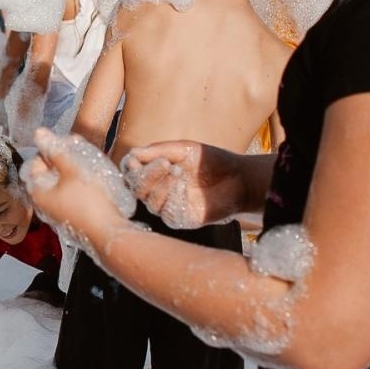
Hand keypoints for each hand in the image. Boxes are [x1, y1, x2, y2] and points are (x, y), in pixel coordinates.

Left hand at [22, 129, 136, 251]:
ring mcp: (57, 213)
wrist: (109, 235)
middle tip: (79, 152)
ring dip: (71, 173)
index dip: (50, 150)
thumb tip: (38, 133)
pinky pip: (70, 196)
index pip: (35, 162)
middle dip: (62, 160)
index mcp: (37, 191)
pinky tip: (91, 182)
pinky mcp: (71, 218)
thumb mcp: (72, 170)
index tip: (67, 145)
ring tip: (88, 164)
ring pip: (60, 185)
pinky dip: (77, 186)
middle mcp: (43, 204)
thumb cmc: (89, 201)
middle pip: (48, 174)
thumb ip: (55, 151)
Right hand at [121, 140, 243, 228]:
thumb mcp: (184, 149)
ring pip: (150, 202)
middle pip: (137, 189)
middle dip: (147, 176)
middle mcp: (160, 191)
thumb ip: (158, 150)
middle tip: (165, 164)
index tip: (136, 159)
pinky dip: (173, 199)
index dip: (130, 167)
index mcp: (157, 173)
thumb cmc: (211, 161)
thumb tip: (132, 153)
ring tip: (178, 172)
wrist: (239, 177)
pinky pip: (167, 213)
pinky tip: (185, 188)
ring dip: (161, 187)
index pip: (132, 174)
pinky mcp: (182, 219)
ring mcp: (170, 206)